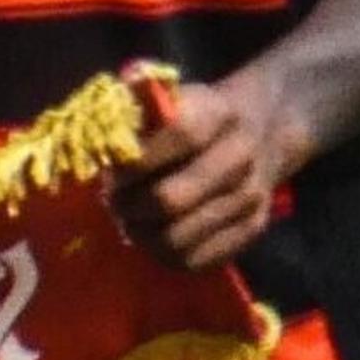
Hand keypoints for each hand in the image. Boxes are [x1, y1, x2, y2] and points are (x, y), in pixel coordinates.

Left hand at [112, 69, 304, 269]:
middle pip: (172, 199)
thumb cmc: (195, 116)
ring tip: (129, 220)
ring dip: (142, 234)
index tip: (109, 172)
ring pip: (179, 237)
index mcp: (219, 113)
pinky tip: (153, 235)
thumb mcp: (170, 99)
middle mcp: (241, 155)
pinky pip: (198, 260)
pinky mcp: (252, 229)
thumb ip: (134, 111)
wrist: (261, 132)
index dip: (137, 159)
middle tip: (112, 202)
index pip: (179, 136)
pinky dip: (164, 255)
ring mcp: (250, 197)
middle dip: (129, 206)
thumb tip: (97, 132)